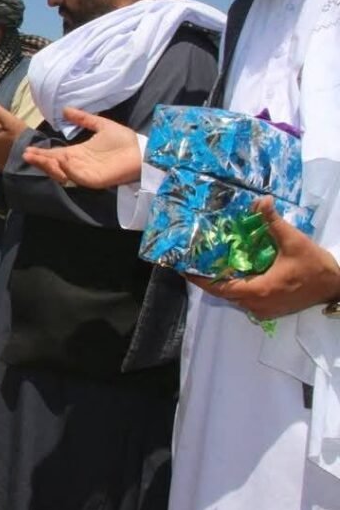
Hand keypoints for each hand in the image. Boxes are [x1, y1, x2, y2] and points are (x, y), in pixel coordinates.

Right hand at [21, 107, 140, 187]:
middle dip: (40, 161)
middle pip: (54, 165)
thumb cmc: (124, 140)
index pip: (55, 154)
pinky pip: (78, 176)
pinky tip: (62, 159)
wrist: (143, 150)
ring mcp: (85, 173)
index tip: (28, 149)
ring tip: (38, 157)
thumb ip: (84, 119)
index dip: (42, 153)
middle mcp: (78, 165)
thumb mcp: (101, 125)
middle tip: (27, 155)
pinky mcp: (94, 180)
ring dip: (49, 165)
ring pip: (62, 172)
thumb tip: (65, 110)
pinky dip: (69, 169)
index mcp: (78, 153)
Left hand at [188, 198, 339, 319]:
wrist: (337, 286)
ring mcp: (264, 309)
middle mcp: (257, 304)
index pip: (220, 288)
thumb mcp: (293, 241)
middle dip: (208, 279)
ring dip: (222, 283)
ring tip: (209, 265)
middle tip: (194, 262)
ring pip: (234, 297)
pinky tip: (233, 272)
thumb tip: (262, 200)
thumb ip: (273, 222)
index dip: (200, 280)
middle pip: (224, 293)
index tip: (184, 270)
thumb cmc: (315, 266)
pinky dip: (237, 287)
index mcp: (259, 290)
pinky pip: (246, 299)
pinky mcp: (270, 309)